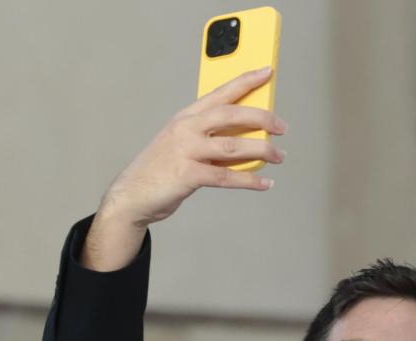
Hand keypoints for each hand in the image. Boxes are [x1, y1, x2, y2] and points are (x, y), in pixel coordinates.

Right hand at [83, 66, 285, 269]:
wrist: (133, 194)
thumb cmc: (164, 167)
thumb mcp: (185, 143)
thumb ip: (213, 137)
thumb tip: (252, 135)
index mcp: (187, 117)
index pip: (220, 92)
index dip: (245, 81)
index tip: (266, 72)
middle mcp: (186, 129)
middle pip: (230, 114)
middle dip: (261, 117)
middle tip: (282, 126)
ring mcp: (185, 151)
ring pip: (232, 146)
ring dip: (262, 150)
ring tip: (280, 156)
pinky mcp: (187, 175)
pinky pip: (226, 177)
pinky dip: (250, 180)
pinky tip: (265, 183)